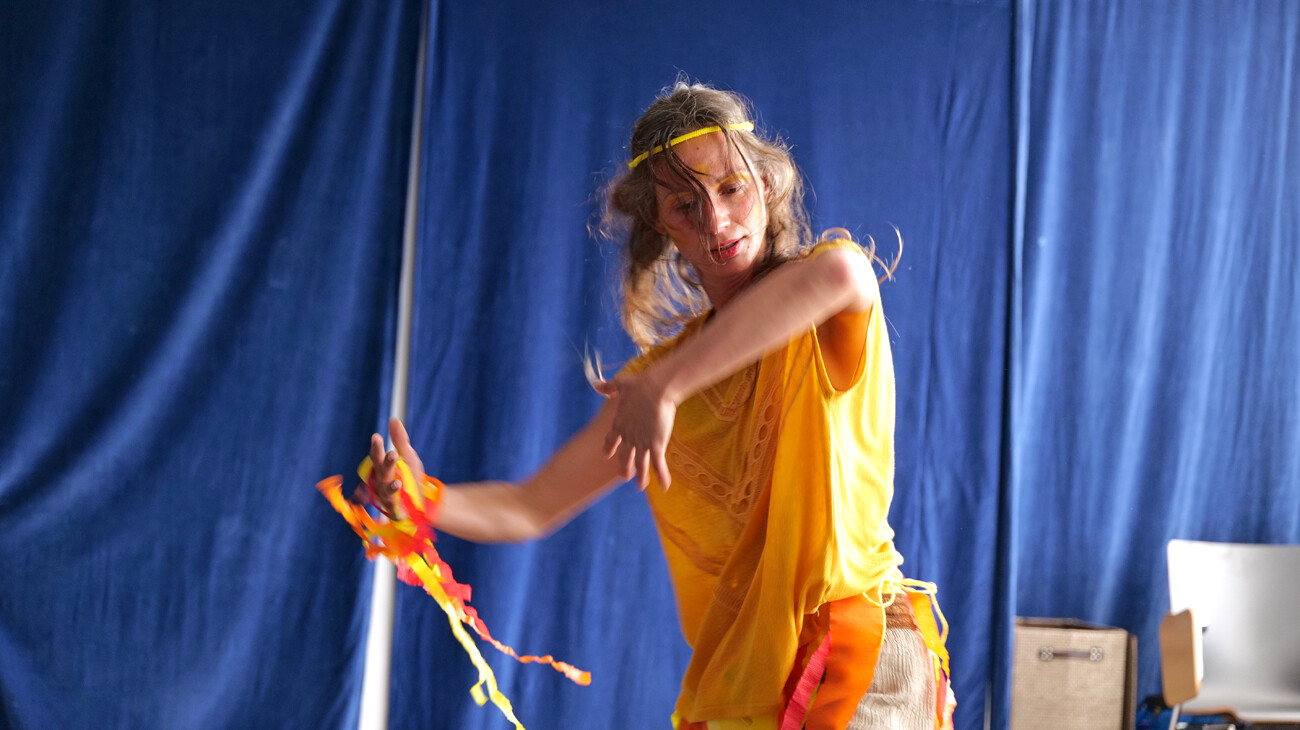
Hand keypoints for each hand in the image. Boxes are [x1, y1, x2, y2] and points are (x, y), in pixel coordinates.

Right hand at [358, 417, 427, 516]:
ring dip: (389, 476)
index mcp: (383, 468)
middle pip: (379, 470)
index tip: (377, 437)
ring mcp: (385, 495)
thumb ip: (400, 440)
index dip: (376, 447)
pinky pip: (391, 502)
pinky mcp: (393, 508)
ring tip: (394, 464)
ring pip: (384, 486)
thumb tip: (393, 419)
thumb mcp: (408, 456)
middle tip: (389, 451)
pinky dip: (394, 494)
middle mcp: (380, 481)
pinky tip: (399, 484)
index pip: (376, 456)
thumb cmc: (410, 478)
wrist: (424, 502)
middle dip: (382, 460)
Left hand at [594, 372, 674, 489]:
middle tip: (625, 476)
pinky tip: (665, 487)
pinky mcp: (655, 444)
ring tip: (640, 487)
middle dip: (624, 467)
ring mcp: (642, 442)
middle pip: (625, 456)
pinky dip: (662, 476)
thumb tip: (596, 384)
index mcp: (620, 423)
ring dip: (640, 477)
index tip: (606, 455)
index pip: (611, 439)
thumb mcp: (621, 384)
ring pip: (640, 464)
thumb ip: (608, 387)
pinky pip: (658, 464)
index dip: (609, 448)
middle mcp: (629, 436)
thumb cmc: (640, 385)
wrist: (655, 389)